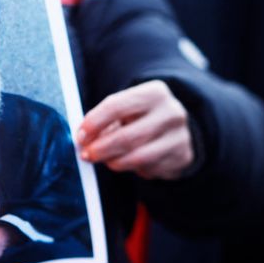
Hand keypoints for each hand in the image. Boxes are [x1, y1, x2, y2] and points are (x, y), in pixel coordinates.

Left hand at [76, 79, 194, 178]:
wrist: (180, 127)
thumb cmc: (143, 115)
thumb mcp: (127, 107)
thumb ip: (105, 118)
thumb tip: (84, 139)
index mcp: (154, 92)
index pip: (115, 106)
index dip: (93, 124)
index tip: (80, 136)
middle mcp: (170, 113)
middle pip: (126, 137)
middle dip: (101, 149)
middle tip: (86, 155)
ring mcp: (180, 137)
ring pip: (138, 158)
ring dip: (114, 162)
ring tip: (105, 159)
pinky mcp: (183, 157)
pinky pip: (150, 169)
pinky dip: (133, 169)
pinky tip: (129, 162)